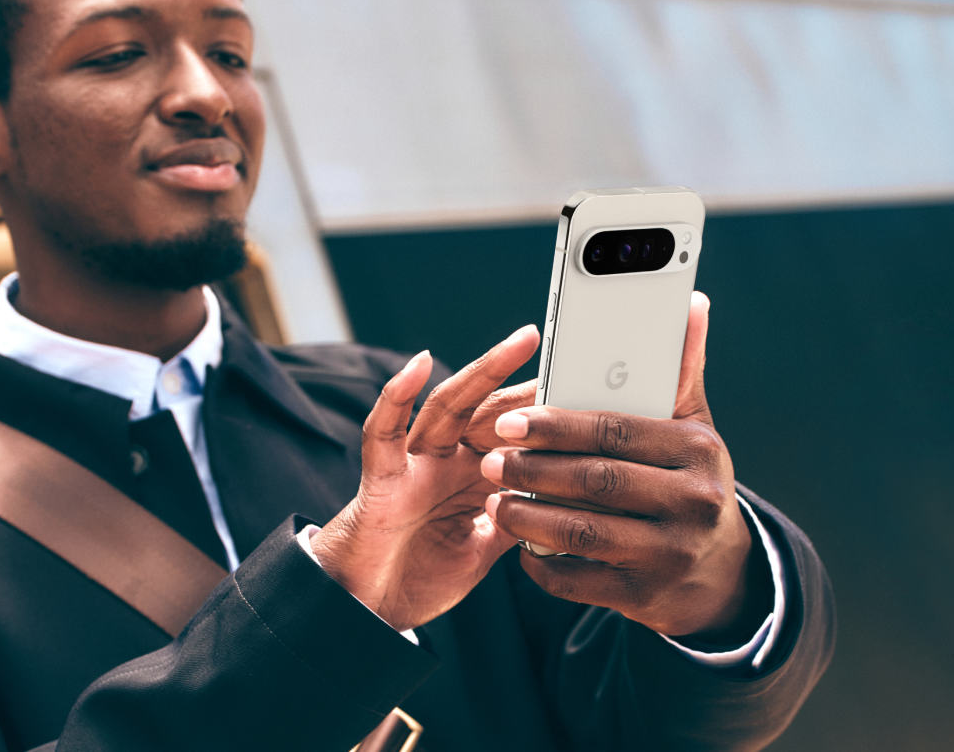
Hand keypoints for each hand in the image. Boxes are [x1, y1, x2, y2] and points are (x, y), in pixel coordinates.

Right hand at [310, 326, 541, 631]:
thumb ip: (513, 519)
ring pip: (448, 406)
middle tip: (567, 355)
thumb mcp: (482, 548)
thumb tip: (561, 503)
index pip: (512, 434)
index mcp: (469, 477)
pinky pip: (384, 432)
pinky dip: (396, 396)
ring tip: (519, 343)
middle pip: (487, 410)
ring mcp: (413, 463)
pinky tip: (417, 365)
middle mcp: (443, 461)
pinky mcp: (381, 477)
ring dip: (483, 371)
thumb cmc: (417, 576)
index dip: (545, 413)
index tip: (585, 390)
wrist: (368, 610)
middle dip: (525, 382)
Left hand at [478, 293, 763, 640]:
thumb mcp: (694, 428)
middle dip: (534, 470)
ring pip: (582, 532)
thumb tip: (690, 301)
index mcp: (697, 450)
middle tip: (490, 461)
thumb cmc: (690, 483)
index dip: (555, 426)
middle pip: (595, 481)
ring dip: (529, 516)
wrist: (720, 576)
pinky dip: (543, 564)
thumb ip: (680, 370)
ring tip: (495, 501)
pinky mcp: (646, 598)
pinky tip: (520, 546)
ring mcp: (670, 555)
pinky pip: (579, 579)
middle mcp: (692, 503)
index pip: (615, 431)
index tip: (508, 420)